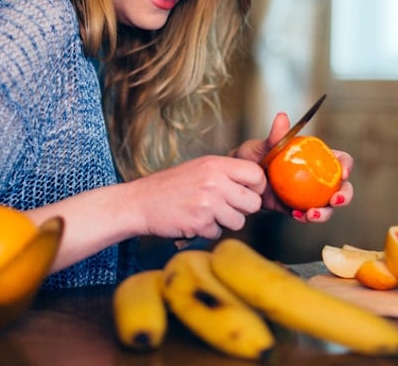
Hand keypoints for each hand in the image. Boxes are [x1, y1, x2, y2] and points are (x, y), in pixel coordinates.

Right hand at [131, 155, 266, 239]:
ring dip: (225, 221)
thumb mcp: (200, 167)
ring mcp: (208, 204)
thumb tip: (253, 183)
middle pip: (253, 203)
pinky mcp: (200, 224)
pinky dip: (208, 230)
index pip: (256, 174)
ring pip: (239, 221)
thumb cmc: (170, 186)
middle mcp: (215, 183)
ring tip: (208, 213)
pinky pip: (219, 232)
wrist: (140, 202)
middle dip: (243, 208)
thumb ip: (226, 173)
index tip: (249, 191)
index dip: (256, 186)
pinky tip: (195, 220)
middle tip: (228, 206)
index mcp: (216, 165)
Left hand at [231, 112, 354, 222]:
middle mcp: (316, 178)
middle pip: (340, 187)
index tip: (343, 173)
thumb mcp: (263, 145)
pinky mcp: (295, 209)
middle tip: (334, 201)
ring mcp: (307, 195)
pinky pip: (306, 216)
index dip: (346, 166)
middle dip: (344, 196)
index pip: (339, 160)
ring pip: (326, 206)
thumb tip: (282, 117)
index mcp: (315, 158)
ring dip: (325, 213)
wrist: (237, 178)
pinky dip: (305, 218)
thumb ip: (275, 136)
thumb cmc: (252, 156)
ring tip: (312, 214)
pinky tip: (297, 215)